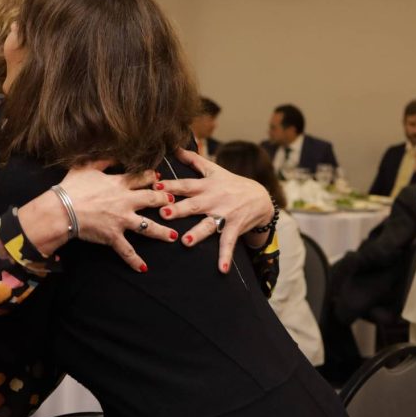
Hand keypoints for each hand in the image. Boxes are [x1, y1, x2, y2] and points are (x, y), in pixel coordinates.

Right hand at [59, 162, 177, 270]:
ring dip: (162, 232)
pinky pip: (127, 250)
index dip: (152, 177)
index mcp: (118, 183)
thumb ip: (102, 160)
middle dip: (165, 199)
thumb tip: (113, 155)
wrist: (61, 210)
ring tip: (173, 236)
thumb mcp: (85, 167)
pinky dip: (134, 260)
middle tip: (173, 201)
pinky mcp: (114, 236)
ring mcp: (121, 220)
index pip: (141, 178)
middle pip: (152, 199)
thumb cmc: (71, 188)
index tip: (159, 178)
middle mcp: (125, 201)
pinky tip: (143, 268)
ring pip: (148, 226)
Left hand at [156, 148, 274, 272]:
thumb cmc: (231, 183)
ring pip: (209, 225)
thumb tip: (174, 146)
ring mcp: (224, 215)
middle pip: (193, 204)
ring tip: (185, 241)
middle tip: (163, 213)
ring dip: (198, 233)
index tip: (154, 185)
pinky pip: (228, 244)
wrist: (261, 197)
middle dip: (178, 209)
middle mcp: (213, 200)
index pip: (185, 184)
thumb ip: (193, 160)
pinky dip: (225, 257)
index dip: (170, 185)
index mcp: (206, 186)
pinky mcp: (234, 228)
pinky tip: (221, 270)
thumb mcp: (214, 170)